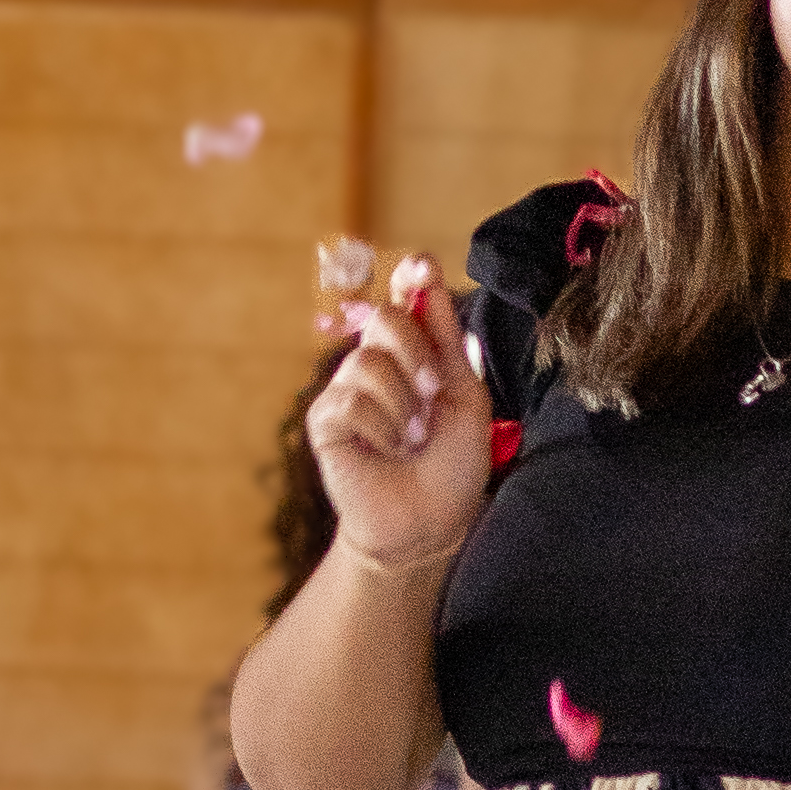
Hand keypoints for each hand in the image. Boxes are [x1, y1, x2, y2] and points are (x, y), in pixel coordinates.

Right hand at [306, 260, 495, 577]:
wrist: (431, 523)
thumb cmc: (453, 465)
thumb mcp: (464, 396)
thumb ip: (446, 339)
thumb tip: (427, 278)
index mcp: (414, 356)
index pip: (404, 302)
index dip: (410, 278)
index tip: (421, 266)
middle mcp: (377, 364)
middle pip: (384, 317)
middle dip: (416, 352)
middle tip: (434, 393)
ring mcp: (347, 389)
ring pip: (367, 361)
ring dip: (403, 405)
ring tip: (412, 440)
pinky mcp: (325, 420)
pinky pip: (349, 400)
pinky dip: (380, 428)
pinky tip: (387, 452)